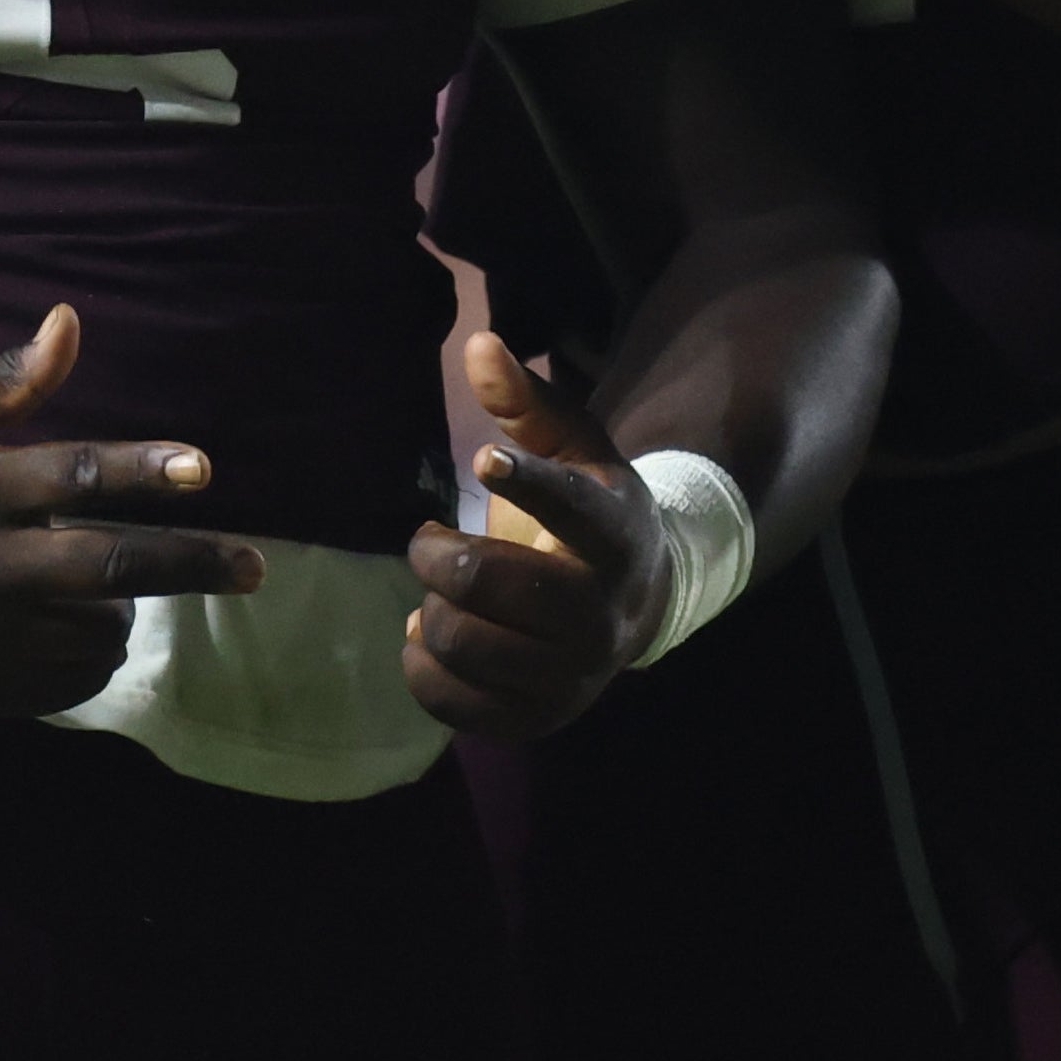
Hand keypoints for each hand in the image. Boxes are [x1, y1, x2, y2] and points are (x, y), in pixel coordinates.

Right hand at [0, 306, 262, 715]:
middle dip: (194, 565)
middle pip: (111, 567)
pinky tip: (82, 631)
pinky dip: (87, 658)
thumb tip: (72, 322)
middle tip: (256, 569)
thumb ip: (7, 378)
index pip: (81, 474)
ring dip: (125, 611)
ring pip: (92, 631)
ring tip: (119, 593)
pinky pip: (59, 682)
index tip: (204, 471)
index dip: (148, 470)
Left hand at [403, 331, 670, 741]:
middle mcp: (603, 611)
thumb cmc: (588, 511)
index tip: (483, 460)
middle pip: (488, 584)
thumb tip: (477, 343)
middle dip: (436, 555)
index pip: (571, 507)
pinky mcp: (542, 718)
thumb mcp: (573, 448)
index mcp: (615, 533)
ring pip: (463, 643)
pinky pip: (455, 704)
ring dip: (430, 609)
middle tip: (429, 539)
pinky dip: (423, 667)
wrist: (637, 604)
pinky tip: (430, 635)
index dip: (527, 483)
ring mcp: (575, 673)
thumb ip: (525, 401)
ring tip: (438, 593)